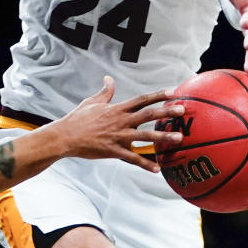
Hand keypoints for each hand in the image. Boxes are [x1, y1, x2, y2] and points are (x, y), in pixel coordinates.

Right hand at [50, 76, 183, 172]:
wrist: (65, 136)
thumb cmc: (78, 118)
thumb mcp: (91, 101)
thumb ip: (105, 92)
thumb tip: (109, 79)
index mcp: (116, 109)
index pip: (141, 99)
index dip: (158, 95)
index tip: (173, 92)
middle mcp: (120, 121)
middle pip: (147, 114)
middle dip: (166, 112)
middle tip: (182, 110)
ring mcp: (118, 136)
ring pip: (144, 136)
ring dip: (163, 137)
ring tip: (179, 138)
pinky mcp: (113, 151)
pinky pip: (132, 159)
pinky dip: (145, 164)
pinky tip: (157, 169)